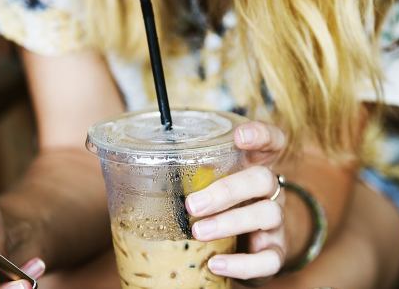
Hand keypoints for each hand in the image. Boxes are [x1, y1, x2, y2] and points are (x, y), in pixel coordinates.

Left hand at [185, 121, 286, 282]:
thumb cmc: (220, 206)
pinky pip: (269, 259)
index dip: (260, 134)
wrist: (249, 245)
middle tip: (192, 204)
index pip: (271, 141)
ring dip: (230, 222)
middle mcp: (270, 190)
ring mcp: (276, 221)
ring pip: (268, 214)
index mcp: (254, 165)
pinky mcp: (275, 251)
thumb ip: (186, 175)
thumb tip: (123, 174)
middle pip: (262, 178)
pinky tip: (216, 264)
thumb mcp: (208, 184)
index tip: (238, 136)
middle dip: (227, 190)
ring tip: (198, 232)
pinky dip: (243, 263)